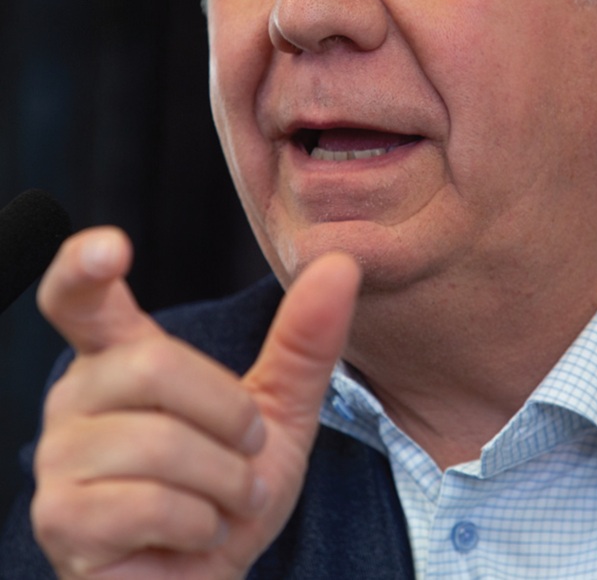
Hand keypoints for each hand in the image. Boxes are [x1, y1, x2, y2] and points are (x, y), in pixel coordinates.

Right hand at [31, 228, 359, 578]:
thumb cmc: (232, 487)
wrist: (210, 578)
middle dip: (231, 418)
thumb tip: (341, 263)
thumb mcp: (279, 409)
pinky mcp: (60, 520)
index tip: (113, 246)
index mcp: (121, 355)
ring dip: (224, 483)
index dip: (84, 265)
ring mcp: (59, 458)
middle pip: (156, 366)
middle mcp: (77, 395)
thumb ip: (304, 340)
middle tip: (244, 456)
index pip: (79, 296)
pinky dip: (201, 524)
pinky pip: (150, 504)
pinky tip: (196, 534)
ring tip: (223, 501)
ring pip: (161, 443)